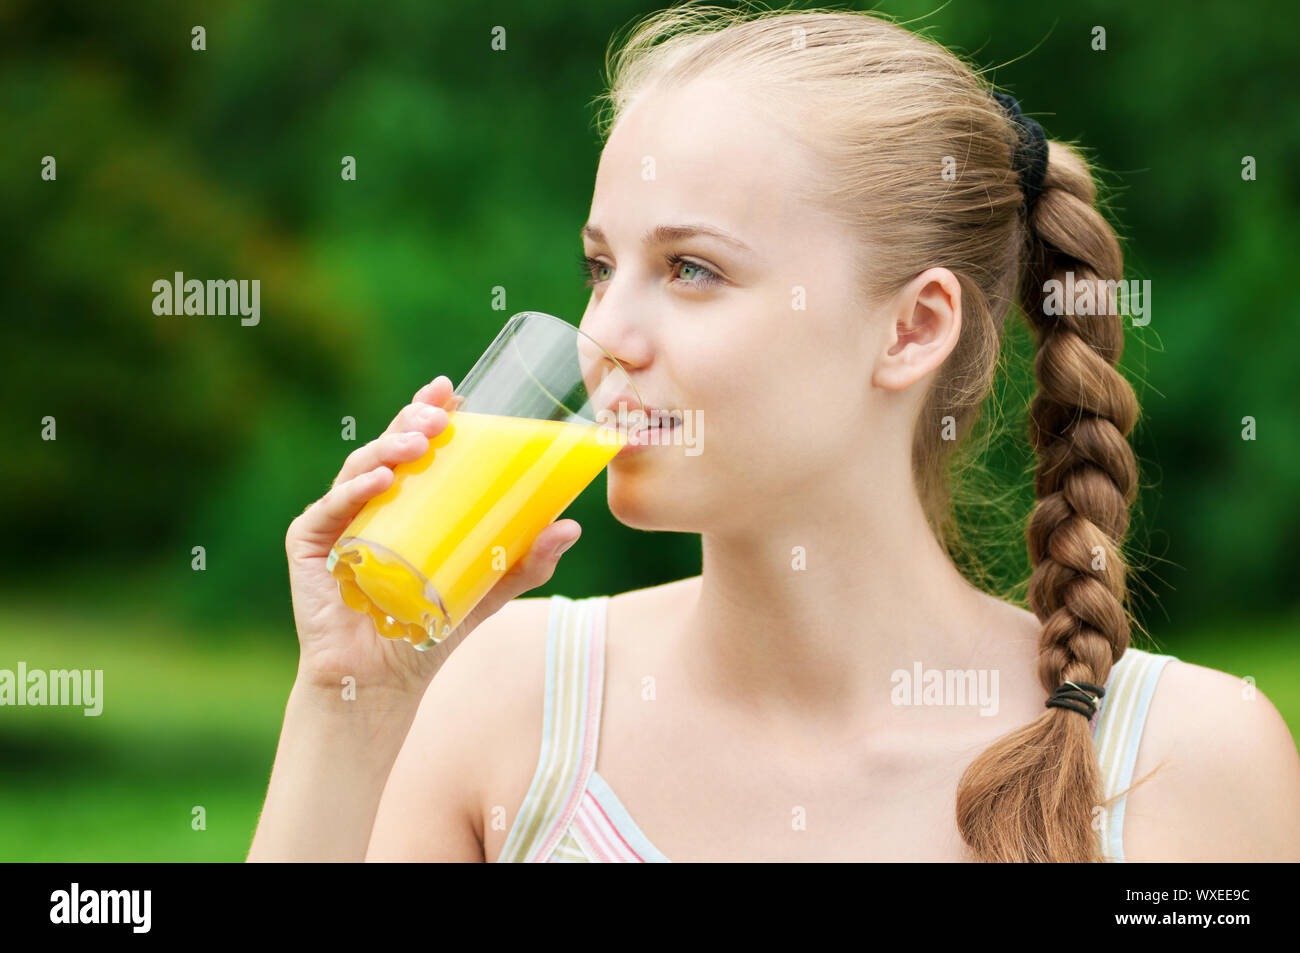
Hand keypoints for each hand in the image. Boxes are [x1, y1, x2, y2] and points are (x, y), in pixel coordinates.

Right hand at [284, 375, 581, 698]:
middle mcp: (370, 500)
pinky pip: (330, 508)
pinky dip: (354, 490)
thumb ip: (525, 561)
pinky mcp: (310, 544)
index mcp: (408, 500)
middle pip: (389, 446)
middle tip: (440, 413)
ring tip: (419, 441)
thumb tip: (572, 527)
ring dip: (388, 447)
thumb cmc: (428, 628)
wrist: (379, 680)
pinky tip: (381, 479)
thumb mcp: (486, 589)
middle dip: (413, 420)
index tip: (457, 393)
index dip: (433, 412)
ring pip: (360, 467)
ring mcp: (338, 519)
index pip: (419, 445)